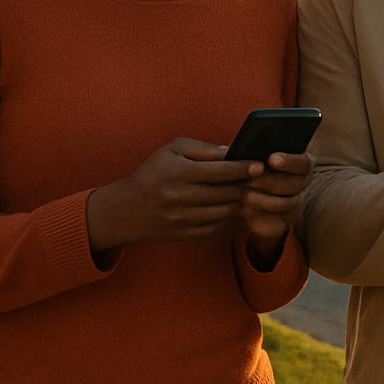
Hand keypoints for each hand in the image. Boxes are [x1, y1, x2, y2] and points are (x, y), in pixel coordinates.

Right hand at [86, 139, 259, 253]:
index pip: (221, 171)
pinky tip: (230, 208)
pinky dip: (228, 218)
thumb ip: (201, 149)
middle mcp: (180, 197)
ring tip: (245, 193)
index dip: (244, 169)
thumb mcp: (170, 152)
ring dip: (239, 202)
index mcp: (178, 173)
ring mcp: (181, 219)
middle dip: (245, 185)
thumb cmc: (151, 174)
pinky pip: (216, 227)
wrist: (123, 211)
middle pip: (226, 192)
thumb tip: (231, 152)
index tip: (259, 166)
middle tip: (257, 180)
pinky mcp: (183, 235)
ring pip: (224, 211)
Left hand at [240, 150, 314, 255]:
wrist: (248, 201)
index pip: (303, 162)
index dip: (289, 161)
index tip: (271, 159)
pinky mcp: (287, 219)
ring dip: (263, 198)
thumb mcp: (250, 161)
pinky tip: (246, 207)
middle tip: (250, 180)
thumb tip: (230, 150)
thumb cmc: (250, 173)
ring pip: (286, 202)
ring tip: (244, 194)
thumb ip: (249, 156)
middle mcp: (301, 182)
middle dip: (271, 181)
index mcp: (299, 163)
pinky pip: (278, 218)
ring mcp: (296, 201)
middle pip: (296, 183)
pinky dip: (261, 211)